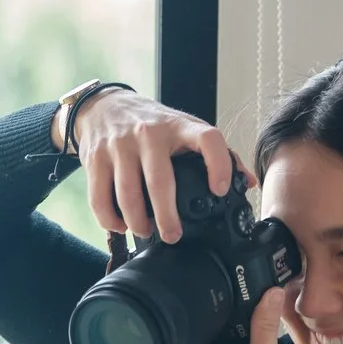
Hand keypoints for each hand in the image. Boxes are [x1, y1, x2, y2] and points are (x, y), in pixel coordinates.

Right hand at [69, 92, 241, 242]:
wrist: (103, 107)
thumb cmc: (150, 124)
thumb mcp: (184, 128)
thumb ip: (217, 153)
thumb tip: (247, 182)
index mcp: (179, 126)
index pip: (208, 139)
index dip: (219, 164)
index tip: (220, 190)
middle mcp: (149, 133)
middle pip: (160, 181)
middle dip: (167, 216)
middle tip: (173, 236)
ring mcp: (119, 146)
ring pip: (128, 194)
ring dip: (137, 222)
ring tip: (145, 231)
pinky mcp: (95, 159)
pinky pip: (100, 197)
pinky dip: (110, 219)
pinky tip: (120, 226)